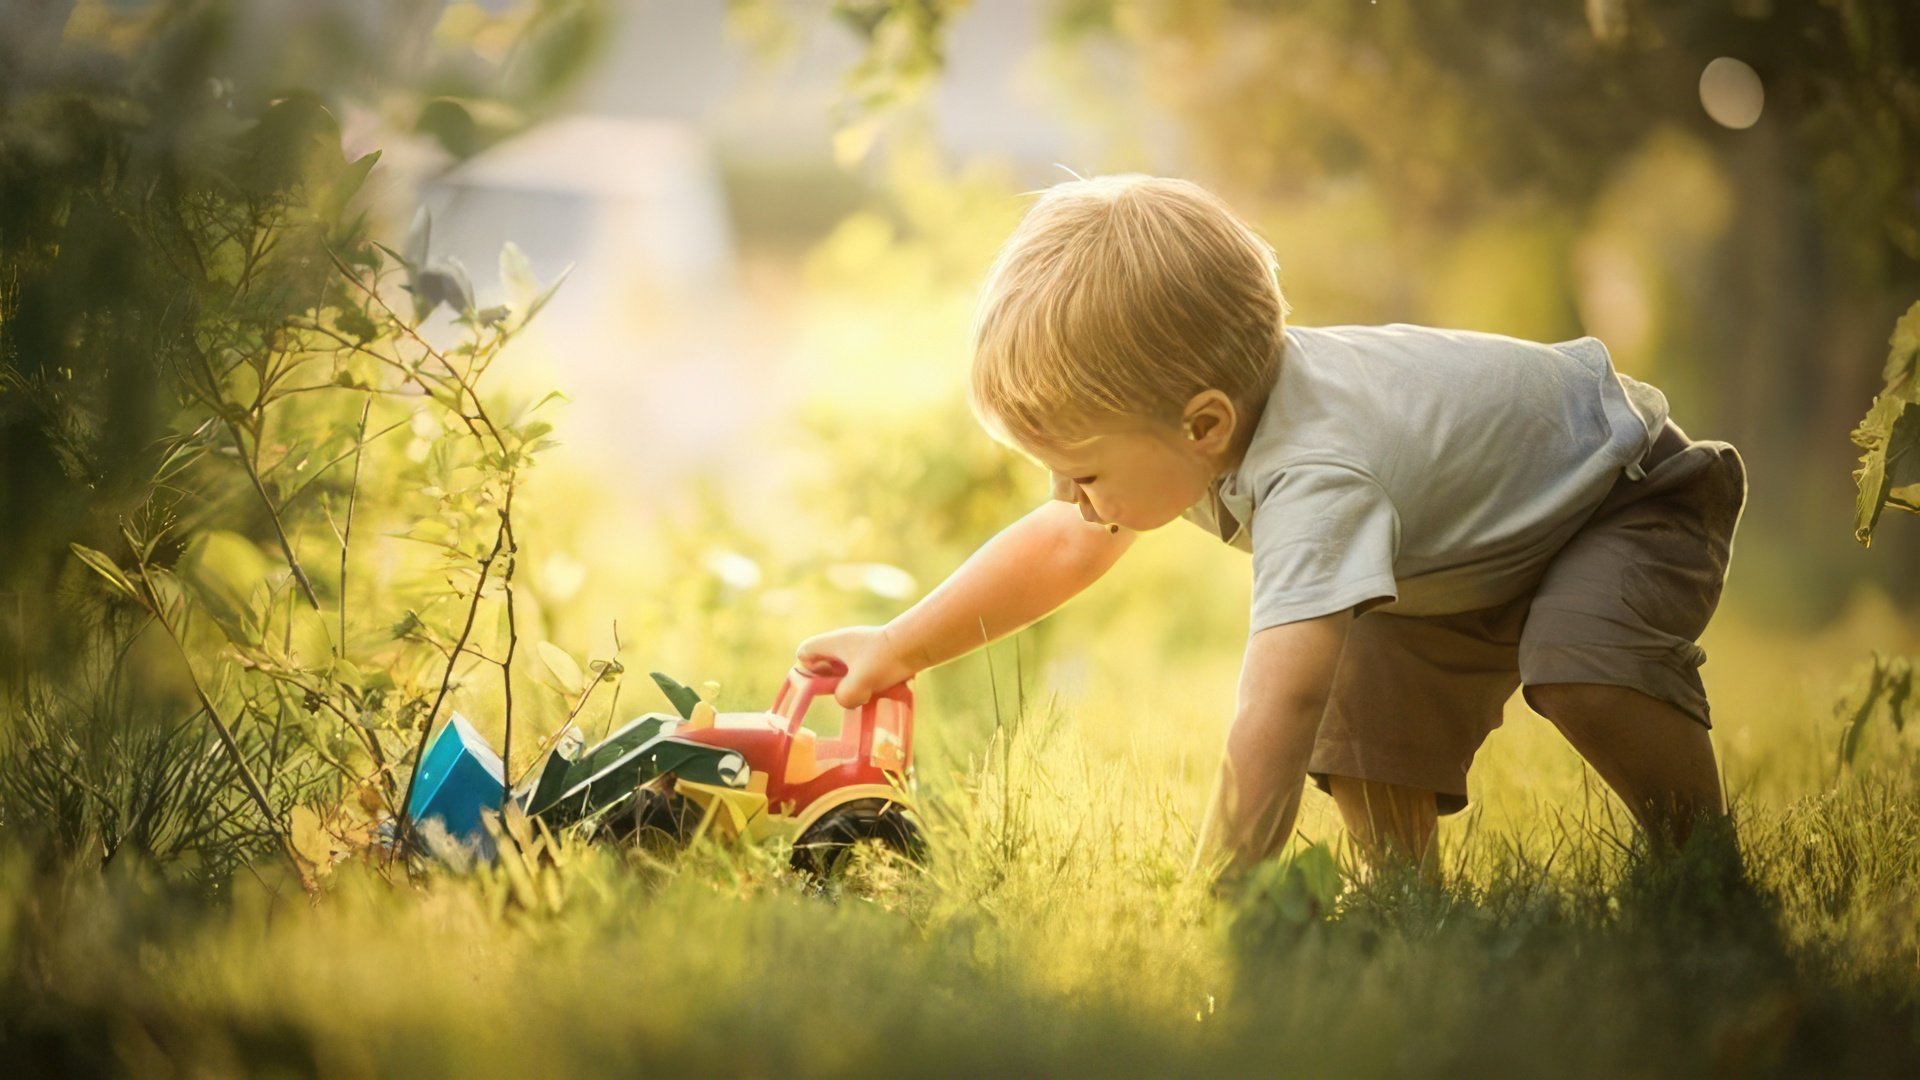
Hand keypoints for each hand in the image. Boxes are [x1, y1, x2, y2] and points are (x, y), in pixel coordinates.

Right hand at [794, 624, 916, 707]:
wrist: (916, 645)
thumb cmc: (885, 660)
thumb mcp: (860, 683)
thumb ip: (845, 696)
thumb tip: (847, 699)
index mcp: (833, 643)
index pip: (804, 653)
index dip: (807, 670)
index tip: (823, 682)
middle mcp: (842, 644)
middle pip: (822, 664)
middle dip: (831, 682)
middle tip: (846, 689)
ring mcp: (858, 648)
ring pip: (842, 671)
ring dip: (849, 684)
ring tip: (865, 689)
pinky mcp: (872, 655)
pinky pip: (858, 671)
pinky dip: (863, 682)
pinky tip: (876, 687)